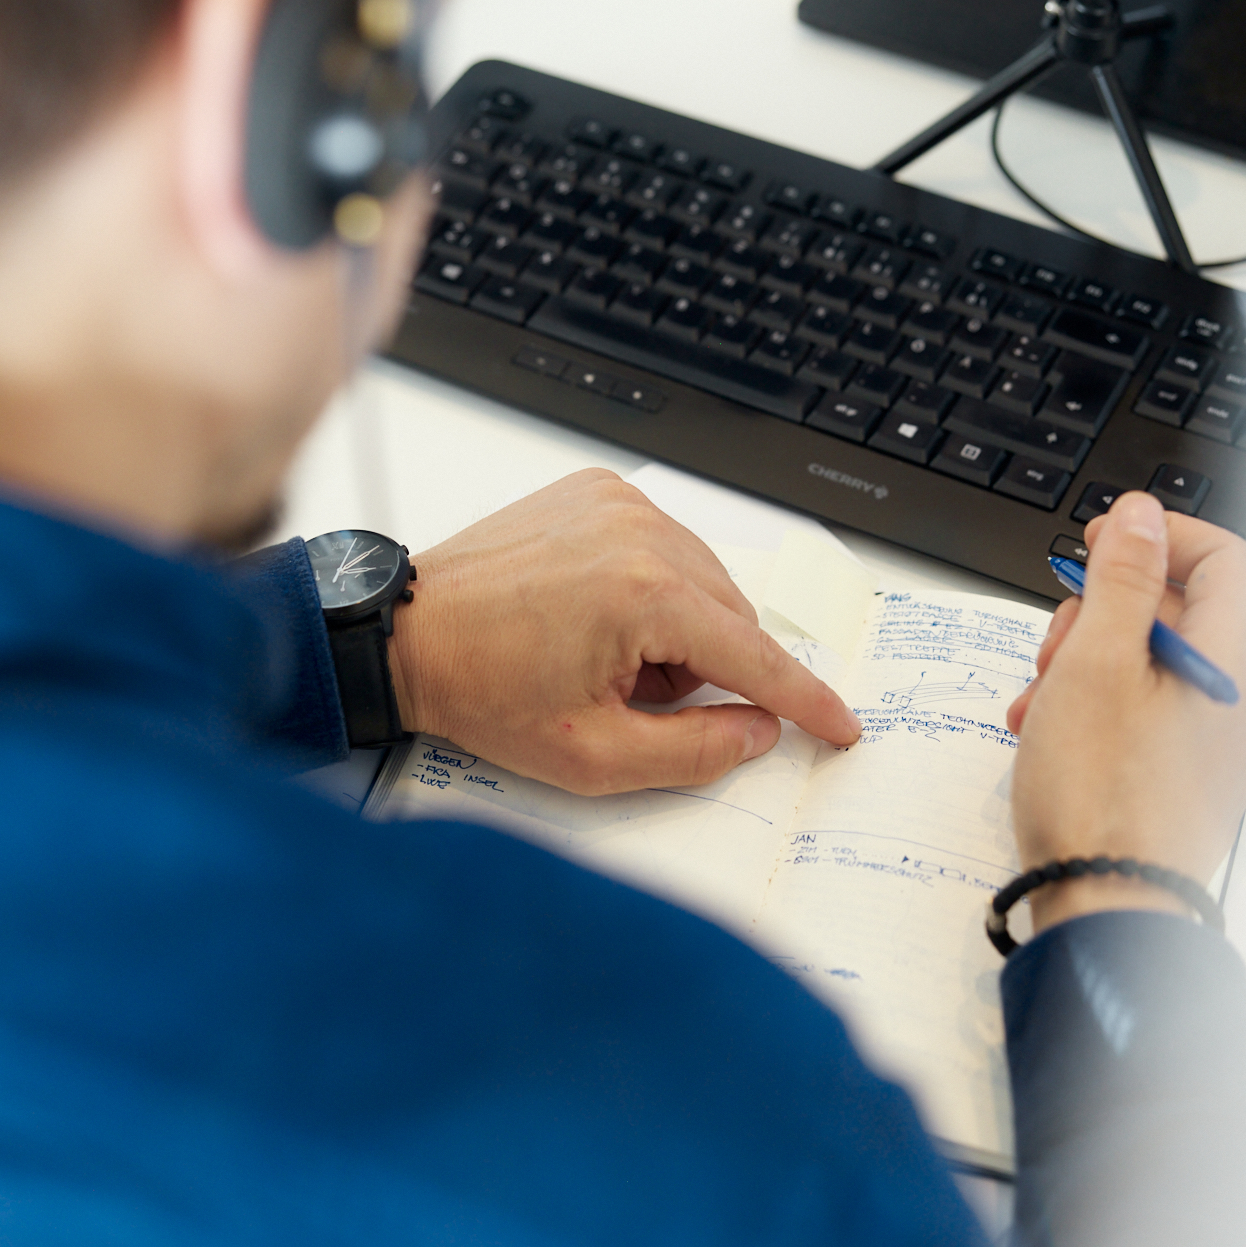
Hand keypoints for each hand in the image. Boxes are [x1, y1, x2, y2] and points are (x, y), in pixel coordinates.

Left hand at [388, 470, 861, 795]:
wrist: (404, 634)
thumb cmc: (480, 688)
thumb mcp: (593, 755)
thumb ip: (694, 752)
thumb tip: (757, 733)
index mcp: (645, 596)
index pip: (756, 656)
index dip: (805, 700)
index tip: (841, 724)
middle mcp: (641, 533)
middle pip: (731, 619)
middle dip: (702, 671)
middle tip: (630, 700)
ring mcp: (617, 503)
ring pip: (703, 582)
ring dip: (677, 630)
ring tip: (600, 658)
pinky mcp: (594, 492)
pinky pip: (662, 548)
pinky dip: (650, 589)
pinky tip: (591, 618)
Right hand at [1004, 492, 1245, 931]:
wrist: (1107, 906)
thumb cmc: (1101, 794)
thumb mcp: (1096, 662)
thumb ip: (1122, 580)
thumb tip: (1142, 518)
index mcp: (1233, 661)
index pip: (1223, 557)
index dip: (1159, 537)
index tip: (1098, 546)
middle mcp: (1240, 702)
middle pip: (1181, 612)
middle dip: (1106, 610)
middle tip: (1056, 641)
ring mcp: (1217, 747)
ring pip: (1154, 666)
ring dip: (1089, 662)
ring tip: (1038, 697)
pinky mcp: (1186, 783)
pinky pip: (1147, 717)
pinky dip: (1097, 708)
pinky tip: (1047, 732)